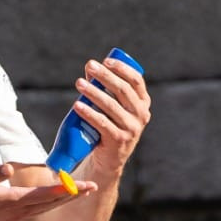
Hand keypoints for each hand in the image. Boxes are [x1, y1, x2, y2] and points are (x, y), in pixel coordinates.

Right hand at [0, 163, 83, 220]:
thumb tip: (8, 169)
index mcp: (13, 200)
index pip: (46, 194)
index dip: (65, 188)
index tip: (82, 184)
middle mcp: (19, 211)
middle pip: (52, 203)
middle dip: (74, 195)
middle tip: (93, 187)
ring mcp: (18, 217)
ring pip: (48, 208)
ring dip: (66, 200)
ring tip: (82, 192)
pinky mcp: (14, 218)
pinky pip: (40, 211)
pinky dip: (53, 204)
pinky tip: (58, 199)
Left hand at [69, 57, 149, 183]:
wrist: (108, 159)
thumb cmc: (108, 126)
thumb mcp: (111, 106)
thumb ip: (103, 87)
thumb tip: (90, 66)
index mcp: (143, 103)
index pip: (136, 80)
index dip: (122, 68)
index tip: (106, 60)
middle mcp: (141, 115)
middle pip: (123, 90)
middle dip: (105, 76)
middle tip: (90, 66)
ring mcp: (132, 129)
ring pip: (111, 105)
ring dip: (93, 92)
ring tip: (79, 83)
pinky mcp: (119, 140)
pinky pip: (102, 123)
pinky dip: (88, 113)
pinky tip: (77, 105)